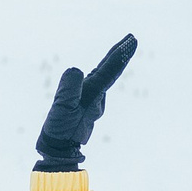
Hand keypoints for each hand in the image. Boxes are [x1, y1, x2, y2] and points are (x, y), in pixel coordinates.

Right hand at [34, 36, 136, 170]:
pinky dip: (101, 73)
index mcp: (93, 95)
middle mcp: (96, 97)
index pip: (109, 70)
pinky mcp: (84, 106)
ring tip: (121, 48)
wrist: (59, 152)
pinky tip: (99, 71)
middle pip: (110, 71)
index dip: (120, 54)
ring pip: (104, 77)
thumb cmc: (60, 131)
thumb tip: (76, 70)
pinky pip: (95, 84)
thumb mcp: (62, 109)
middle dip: (121, 54)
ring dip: (112, 62)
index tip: (131, 40)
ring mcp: (92, 102)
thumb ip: (69, 88)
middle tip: (132, 38)